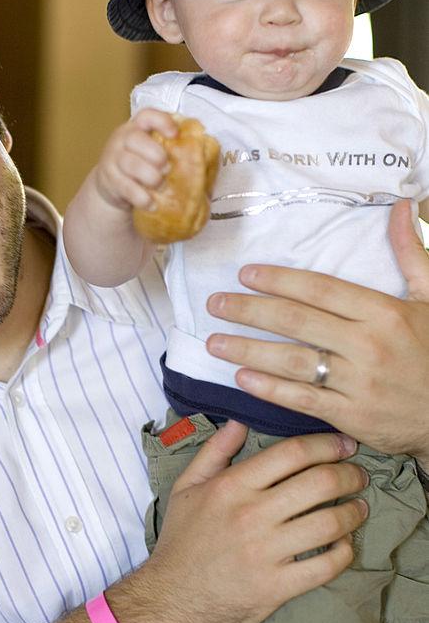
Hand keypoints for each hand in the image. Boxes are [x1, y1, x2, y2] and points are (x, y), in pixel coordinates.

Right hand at [94, 108, 176, 212]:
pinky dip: (141, 197)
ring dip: (150, 177)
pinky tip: (151, 203)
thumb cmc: (141, 167)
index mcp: (137, 128)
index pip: (146, 116)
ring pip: (130, 163)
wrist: (111, 186)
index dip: (162, 122)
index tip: (175, 134)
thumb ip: (171, 150)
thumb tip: (206, 158)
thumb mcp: (151, 153)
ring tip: (160, 186)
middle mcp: (121, 139)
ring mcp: (112, 159)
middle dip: (156, 154)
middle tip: (167, 168)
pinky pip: (126, 187)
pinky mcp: (109, 180)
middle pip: (135, 139)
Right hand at [145, 421, 367, 622]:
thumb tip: (239, 422)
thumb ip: (214, 452)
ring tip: (359, 508)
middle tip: (358, 475)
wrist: (170, 599)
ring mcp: (266, 552)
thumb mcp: (186, 488)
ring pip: (329, 523)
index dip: (326, 445)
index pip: (292, 453)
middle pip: (319, 483)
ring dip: (353, 513)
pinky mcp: (277, 587)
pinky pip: (325, 566)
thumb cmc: (181, 541)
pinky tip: (345, 544)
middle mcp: (252, 514)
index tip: (343, 445)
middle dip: (349, 475)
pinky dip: (344, 553)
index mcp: (232, 486)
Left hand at [205, 200, 428, 467]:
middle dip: (249, 310)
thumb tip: (402, 206)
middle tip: (216, 303)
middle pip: (296, 322)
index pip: (320, 289)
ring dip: (248, 349)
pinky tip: (241, 377)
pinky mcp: (350, 416)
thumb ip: (410, 252)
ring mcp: (357, 383)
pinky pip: (302, 400)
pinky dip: (270, 389)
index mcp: (383, 313)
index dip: (279, 280)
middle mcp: (367, 346)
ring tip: (214, 341)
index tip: (246, 274)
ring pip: (292, 361)